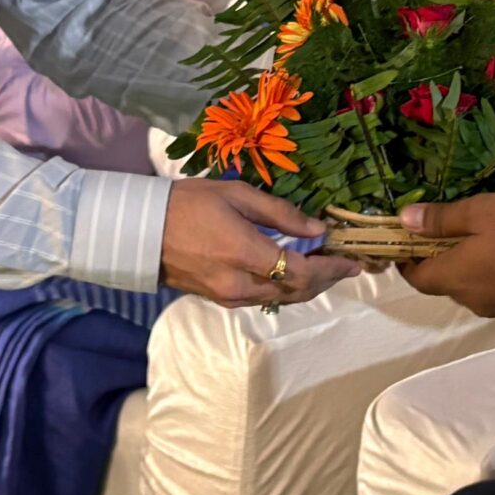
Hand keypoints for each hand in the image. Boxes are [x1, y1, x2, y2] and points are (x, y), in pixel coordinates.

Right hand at [162, 179, 361, 308]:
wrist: (142, 231)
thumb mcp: (236, 194)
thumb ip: (279, 213)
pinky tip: (292, 273)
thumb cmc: (188, 203)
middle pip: (296, 291)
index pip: (301, 271)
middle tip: (345, 265)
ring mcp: (229, 297)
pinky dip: (284, 288)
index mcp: (245, 253)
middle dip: (325, 280)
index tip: (353, 262)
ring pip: (281, 299)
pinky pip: (263, 299)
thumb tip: (317, 228)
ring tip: (325, 268)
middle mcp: (240, 284)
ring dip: (307, 286)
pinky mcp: (220, 300)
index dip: (332, 269)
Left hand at [399, 195, 494, 317]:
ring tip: (485, 238)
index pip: (416, 278)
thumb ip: (441, 219)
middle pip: (445, 283)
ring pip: (473, 288)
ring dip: (471, 268)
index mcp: (455, 278)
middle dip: (442, 260)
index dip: (408, 260)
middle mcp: (472, 300)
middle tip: (450, 230)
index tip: (409, 240)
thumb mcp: (479, 213)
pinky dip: (494, 276)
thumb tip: (404, 220)